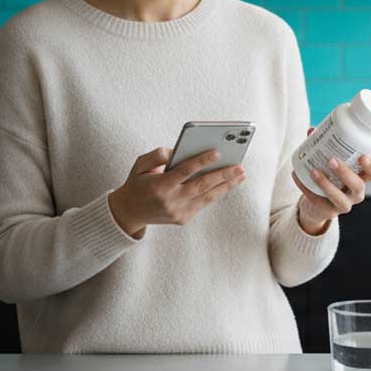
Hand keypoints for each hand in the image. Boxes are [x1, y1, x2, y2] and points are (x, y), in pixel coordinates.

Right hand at [108, 145, 247, 238]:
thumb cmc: (138, 182)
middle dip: (222, 175)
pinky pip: (203, 203)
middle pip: (202, 185)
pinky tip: (227, 184)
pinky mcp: (183, 219)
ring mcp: (178, 212)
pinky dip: (216, 193)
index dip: (202, 161)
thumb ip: (157, 155)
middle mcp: (170, 200)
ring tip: (240, 175)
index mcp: (159, 185)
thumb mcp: (140, 164)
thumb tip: (179, 151)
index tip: (217, 152)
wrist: (129, 212)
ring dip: (226, 185)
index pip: (185, 171)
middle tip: (239, 165)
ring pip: (207, 197)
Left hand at [292, 125, 370, 233]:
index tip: (363, 155)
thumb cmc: (328, 175)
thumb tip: (312, 130)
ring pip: (340, 198)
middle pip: (358, 185)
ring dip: (326, 184)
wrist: (317, 203)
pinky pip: (318, 202)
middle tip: (331, 160)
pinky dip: (306, 188)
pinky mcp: (329, 212)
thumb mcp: (329, 161)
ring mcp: (344, 204)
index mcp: (361, 177)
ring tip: (314, 171)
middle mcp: (356, 192)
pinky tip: (297, 176)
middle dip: (346, 173)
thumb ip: (323, 145)